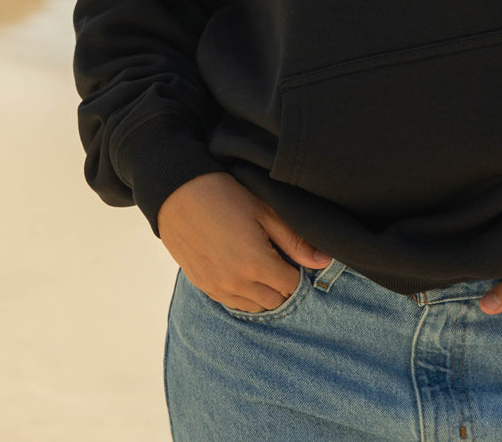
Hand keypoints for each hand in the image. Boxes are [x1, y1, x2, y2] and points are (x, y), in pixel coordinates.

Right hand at [157, 172, 331, 311]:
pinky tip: (242, 271)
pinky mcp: (202, 286)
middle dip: (283, 285)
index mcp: (256, 265)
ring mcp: (217, 288)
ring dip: (263, 292)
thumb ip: (294, 241)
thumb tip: (323, 262)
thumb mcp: (265, 211)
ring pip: (253, 307)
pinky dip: (243, 294)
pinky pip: (231, 303)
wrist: (178, 193)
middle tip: (281, 260)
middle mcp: (237, 284)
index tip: (296, 257)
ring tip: (262, 265)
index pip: (292, 287)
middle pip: (274, 301)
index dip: (299, 273)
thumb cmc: (225, 195)